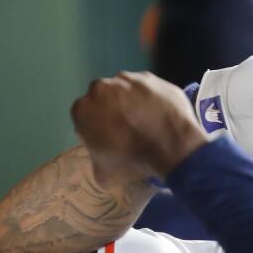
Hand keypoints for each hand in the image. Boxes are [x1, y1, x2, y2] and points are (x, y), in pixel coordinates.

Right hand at [70, 71, 207, 182]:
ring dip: (131, 103)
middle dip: (112, 113)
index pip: (85, 121)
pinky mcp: (151, 77)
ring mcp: (126, 79)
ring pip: (124, 91)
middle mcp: (99, 87)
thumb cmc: (131, 160)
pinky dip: (151, 99)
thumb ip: (96, 162)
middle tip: (129, 133)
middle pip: (103, 101)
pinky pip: (147, 89)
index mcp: (82, 109)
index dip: (96, 133)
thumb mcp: (105, 174)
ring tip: (147, 123)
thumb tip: (102, 163)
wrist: (170, 146)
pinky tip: (159, 114)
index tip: (110, 144)